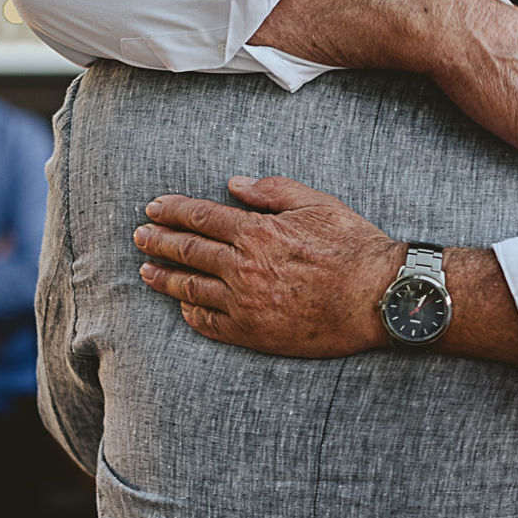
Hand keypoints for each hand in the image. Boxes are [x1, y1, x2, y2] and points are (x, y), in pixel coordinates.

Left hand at [134, 176, 403, 356]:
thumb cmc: (354, 246)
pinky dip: (192, 315)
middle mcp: (243, 267)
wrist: (378, 296)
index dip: (172, 211)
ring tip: (147, 272)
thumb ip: (272, 191)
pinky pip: (211, 324)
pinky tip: (183, 309)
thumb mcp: (317, 203)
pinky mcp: (254, 333)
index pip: (200, 217)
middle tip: (139, 237)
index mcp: (256, 232)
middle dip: (158, 241)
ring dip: (165, 278)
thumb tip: (233, 184)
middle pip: (188, 251)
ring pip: (191, 289)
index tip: (153, 208)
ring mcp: (245, 303)